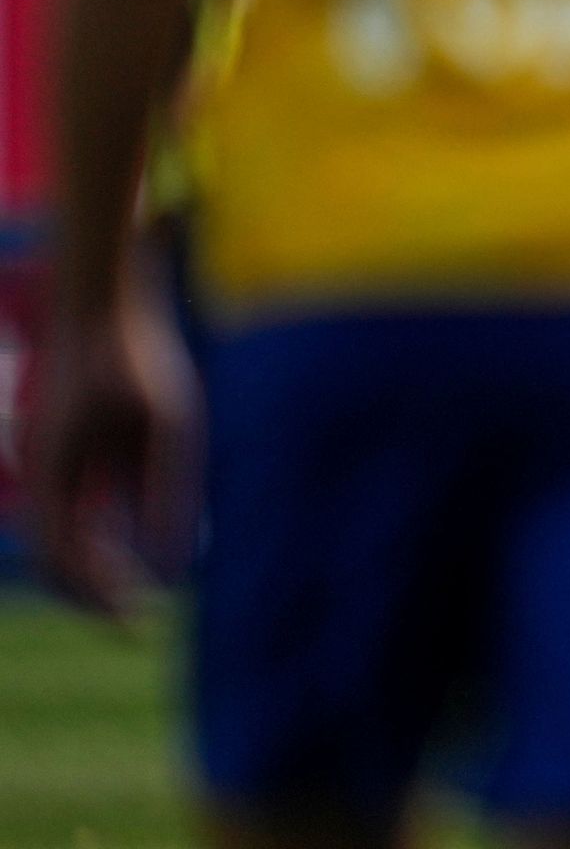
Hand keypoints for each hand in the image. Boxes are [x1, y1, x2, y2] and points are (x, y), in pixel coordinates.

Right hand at [30, 274, 195, 622]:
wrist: (106, 295)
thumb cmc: (138, 352)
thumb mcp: (167, 420)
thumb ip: (170, 487)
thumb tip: (175, 562)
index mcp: (53, 471)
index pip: (66, 558)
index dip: (98, 597)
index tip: (136, 625)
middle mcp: (43, 470)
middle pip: (54, 556)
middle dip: (90, 593)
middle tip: (135, 626)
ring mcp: (50, 458)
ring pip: (61, 534)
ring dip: (93, 568)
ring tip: (135, 599)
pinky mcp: (67, 445)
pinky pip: (76, 505)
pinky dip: (99, 535)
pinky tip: (135, 549)